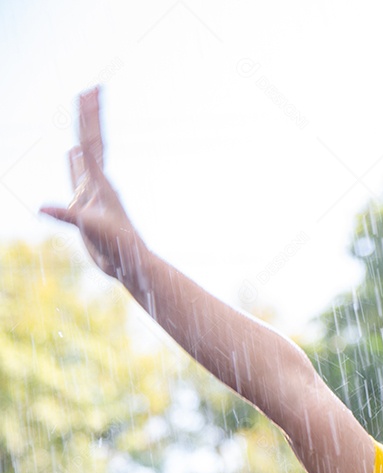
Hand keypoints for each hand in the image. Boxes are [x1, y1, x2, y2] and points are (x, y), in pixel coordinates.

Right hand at [39, 86, 146, 280]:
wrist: (129, 263)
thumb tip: (42, 208)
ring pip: (88, 154)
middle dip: (90, 115)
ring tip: (82, 113)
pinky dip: (74, 162)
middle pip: (93, 140)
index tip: (88, 93)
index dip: (88, 118)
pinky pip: (79, 175)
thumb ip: (67, 216)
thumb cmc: (116, 246)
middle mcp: (99, 181)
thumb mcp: (91, 229)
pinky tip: (72, 153)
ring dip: (83, 132)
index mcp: (101, 182)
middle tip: (91, 88)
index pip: (92, 142)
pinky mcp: (88, 203)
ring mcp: (94, 191)